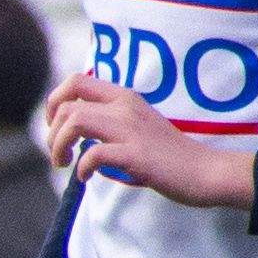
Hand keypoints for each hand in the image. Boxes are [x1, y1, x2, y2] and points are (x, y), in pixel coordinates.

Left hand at [39, 72, 251, 211]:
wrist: (206, 171)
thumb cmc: (168, 156)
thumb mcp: (136, 130)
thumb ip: (108, 127)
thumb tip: (76, 144)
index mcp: (125, 98)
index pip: (76, 80)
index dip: (54, 102)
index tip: (55, 127)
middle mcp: (126, 107)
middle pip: (67, 104)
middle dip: (51, 132)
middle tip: (58, 156)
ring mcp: (131, 130)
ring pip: (75, 121)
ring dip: (58, 145)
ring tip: (64, 164)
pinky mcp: (136, 154)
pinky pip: (93, 153)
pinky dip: (82, 168)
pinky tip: (86, 177)